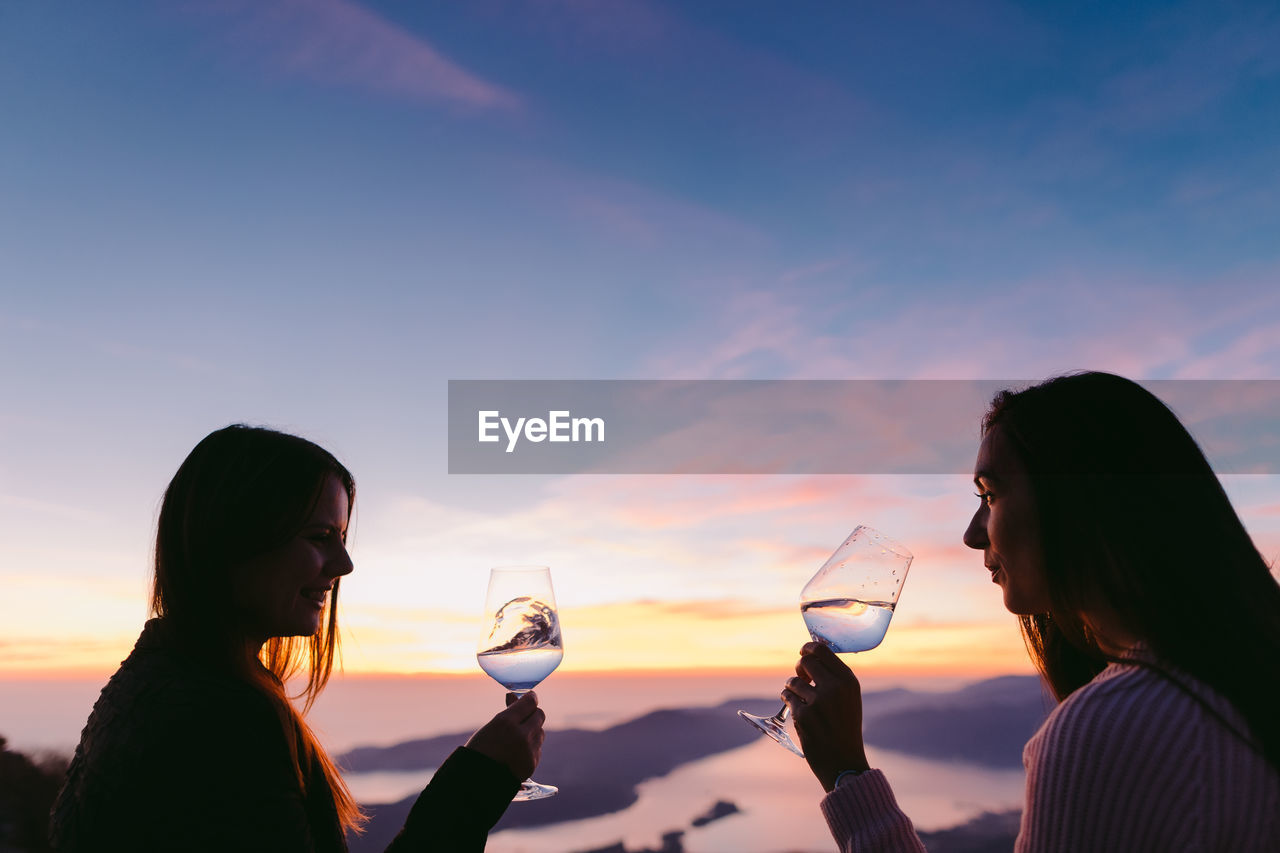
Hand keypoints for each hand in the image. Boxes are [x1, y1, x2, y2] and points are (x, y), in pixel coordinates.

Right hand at [464, 691, 545, 781]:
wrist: (476, 781)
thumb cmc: (479, 751)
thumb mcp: (490, 727)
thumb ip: (507, 713)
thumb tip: (514, 697)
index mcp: (505, 722)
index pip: (530, 702)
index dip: (530, 698)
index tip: (529, 697)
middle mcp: (520, 735)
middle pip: (539, 715)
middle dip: (532, 714)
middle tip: (524, 717)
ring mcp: (528, 750)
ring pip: (540, 732)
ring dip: (532, 732)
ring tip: (516, 739)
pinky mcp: (532, 763)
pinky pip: (537, 748)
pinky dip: (531, 748)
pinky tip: (517, 753)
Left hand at [782, 642, 869, 791]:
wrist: (844, 762)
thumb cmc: (845, 728)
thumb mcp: (849, 699)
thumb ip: (835, 678)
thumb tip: (812, 656)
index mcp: (848, 681)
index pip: (823, 650)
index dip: (808, 648)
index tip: (803, 652)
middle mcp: (835, 687)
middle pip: (805, 661)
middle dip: (799, 668)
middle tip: (801, 678)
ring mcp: (818, 701)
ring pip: (792, 681)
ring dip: (792, 689)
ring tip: (802, 701)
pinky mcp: (803, 715)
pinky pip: (787, 697)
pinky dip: (789, 701)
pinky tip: (798, 712)